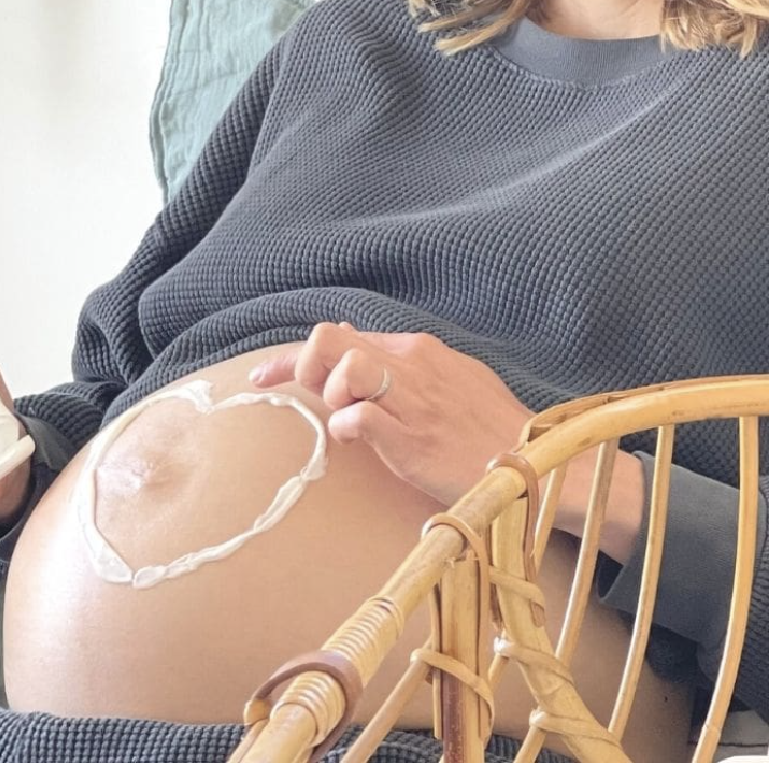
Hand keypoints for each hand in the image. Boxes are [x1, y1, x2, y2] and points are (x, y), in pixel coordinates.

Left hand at [249, 321, 533, 507]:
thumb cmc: (489, 427)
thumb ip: (399, 359)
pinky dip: (345, 425)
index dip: (292, 356)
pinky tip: (352, 437)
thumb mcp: (449, 377)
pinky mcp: (414, 440)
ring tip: (343, 416)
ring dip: (329, 392)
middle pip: (330, 340)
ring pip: (347, 367)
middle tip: (306, 396)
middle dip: (301, 365)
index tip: (262, 377)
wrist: (537, 464)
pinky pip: (359, 418)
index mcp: (417, 349)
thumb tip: (350, 338)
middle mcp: (412, 366)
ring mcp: (413, 401)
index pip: (339, 336)